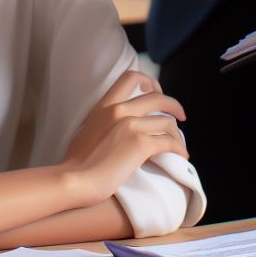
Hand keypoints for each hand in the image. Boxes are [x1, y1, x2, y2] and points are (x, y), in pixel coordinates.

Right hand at [62, 69, 188, 203]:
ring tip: (180, 145)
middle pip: (157, 97)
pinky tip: (182, 156)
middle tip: (181, 115)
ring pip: (167, 122)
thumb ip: (104, 121)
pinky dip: (179, 148)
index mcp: (105, 105)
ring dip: (177, 134)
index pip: (132, 77)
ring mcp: (131, 125)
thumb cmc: (76, 163)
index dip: (150, 82)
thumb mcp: (87, 130)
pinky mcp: (140, 144)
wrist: (73, 180)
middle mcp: (120, 110)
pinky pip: (168, 142)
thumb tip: (114, 125)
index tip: (157, 93)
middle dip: (173, 105)